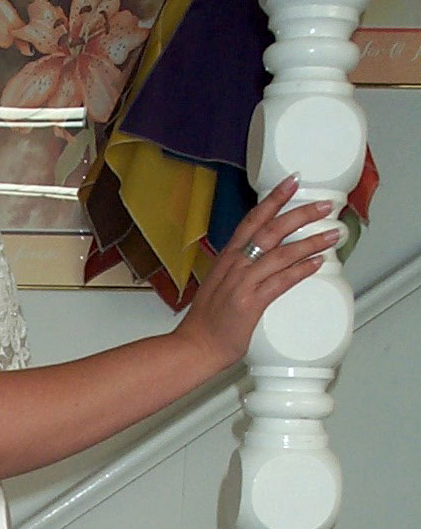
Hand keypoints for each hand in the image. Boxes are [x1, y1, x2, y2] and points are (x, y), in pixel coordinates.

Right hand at [174, 175, 339, 373]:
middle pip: (270, 230)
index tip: (292, 182)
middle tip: (324, 205)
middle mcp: (234, 265)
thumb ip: (240, 269)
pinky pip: (281, 281)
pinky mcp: (250, 303)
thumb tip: (265, 260)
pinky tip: (317, 263)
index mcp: (227, 258)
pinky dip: (301, 270)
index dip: (274, 199)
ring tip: (333, 234)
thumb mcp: (220, 284)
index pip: (252, 219)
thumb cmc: (207, 321)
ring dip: (310, 241)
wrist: (195, 346)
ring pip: (281, 253)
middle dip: (300, 213)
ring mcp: (242, 283)